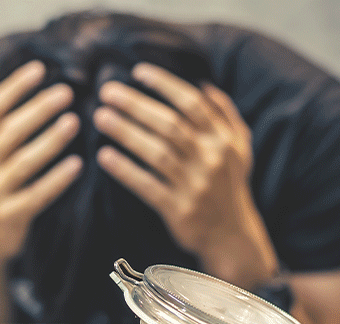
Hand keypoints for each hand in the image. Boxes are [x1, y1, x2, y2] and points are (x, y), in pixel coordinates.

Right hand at [0, 60, 81, 267]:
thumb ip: (1, 129)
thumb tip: (39, 89)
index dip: (13, 87)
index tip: (39, 69)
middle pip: (9, 131)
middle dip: (38, 108)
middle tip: (66, 92)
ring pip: (23, 161)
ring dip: (50, 140)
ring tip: (74, 122)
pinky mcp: (9, 216)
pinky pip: (37, 194)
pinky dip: (57, 179)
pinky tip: (77, 165)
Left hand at [93, 62, 277, 288]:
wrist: (233, 236)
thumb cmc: (229, 187)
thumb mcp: (239, 149)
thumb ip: (225, 115)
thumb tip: (204, 84)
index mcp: (223, 140)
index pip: (192, 103)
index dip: (164, 85)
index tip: (137, 72)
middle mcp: (211, 159)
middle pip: (169, 124)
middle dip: (136, 105)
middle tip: (106, 91)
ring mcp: (195, 185)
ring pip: (157, 153)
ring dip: (126, 133)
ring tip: (101, 117)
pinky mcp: (179, 210)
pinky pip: (147, 186)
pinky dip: (126, 171)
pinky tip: (105, 157)